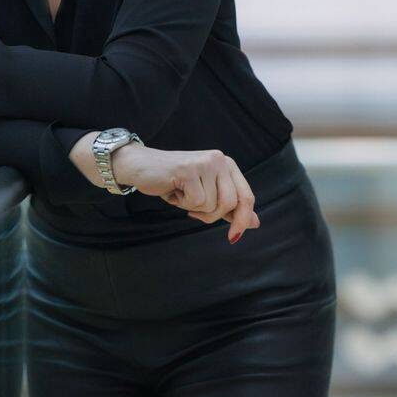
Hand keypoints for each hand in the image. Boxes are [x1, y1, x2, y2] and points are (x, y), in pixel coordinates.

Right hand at [113, 144, 261, 243]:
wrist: (141, 167)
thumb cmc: (174, 182)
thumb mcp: (205, 194)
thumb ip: (229, 207)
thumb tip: (255, 223)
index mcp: (227, 165)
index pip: (246, 196)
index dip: (243, 219)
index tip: (233, 237)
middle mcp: (220, 160)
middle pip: (231, 203)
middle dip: (212, 215)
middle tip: (194, 210)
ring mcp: (205, 163)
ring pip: (212, 205)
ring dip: (194, 208)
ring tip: (182, 194)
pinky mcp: (190, 169)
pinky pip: (196, 202)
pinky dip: (183, 203)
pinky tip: (174, 191)